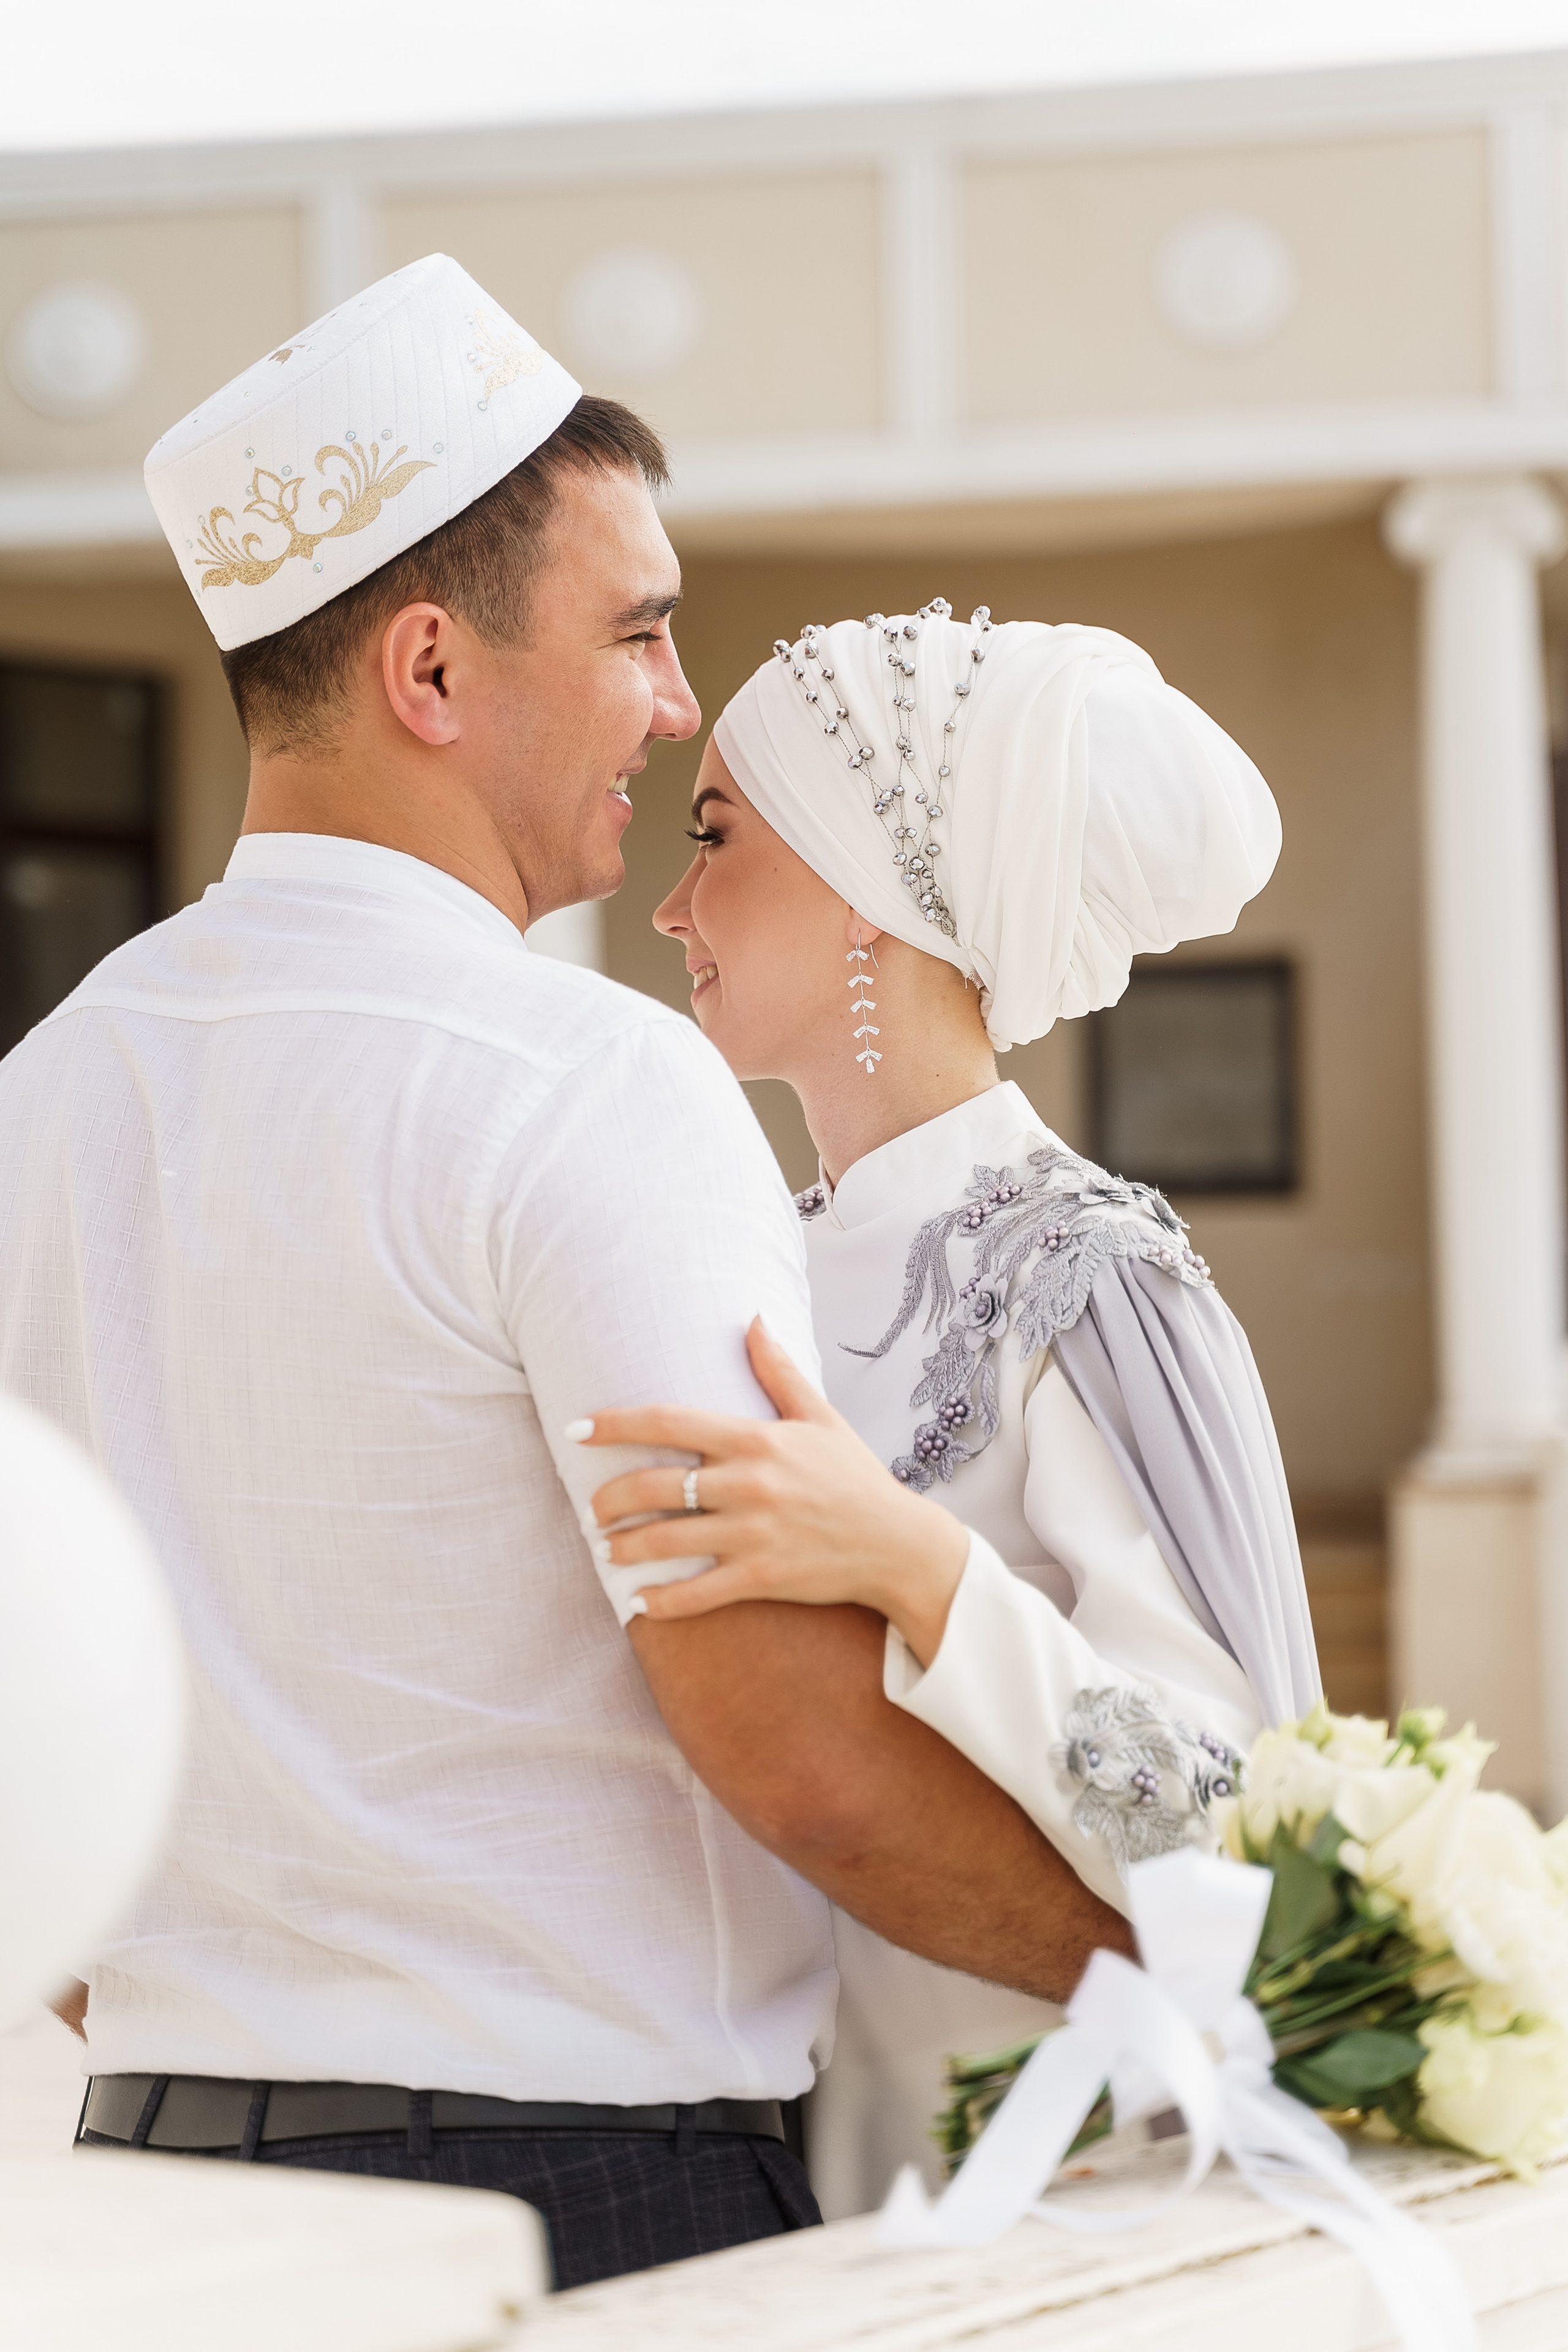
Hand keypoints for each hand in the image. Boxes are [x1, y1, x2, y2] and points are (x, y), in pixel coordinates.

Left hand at [577, 1318, 969, 1666]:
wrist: (898, 1544)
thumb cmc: (854, 1477)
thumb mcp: (820, 1417)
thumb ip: (779, 1371)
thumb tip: (753, 1319)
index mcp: (757, 1439)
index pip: (668, 1421)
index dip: (614, 1424)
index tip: (577, 1429)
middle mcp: (749, 1483)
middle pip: (655, 1485)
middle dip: (610, 1498)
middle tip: (592, 1509)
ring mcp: (754, 1533)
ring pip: (665, 1540)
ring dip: (624, 1547)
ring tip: (605, 1549)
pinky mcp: (762, 1578)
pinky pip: (696, 1593)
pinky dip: (659, 1601)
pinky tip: (637, 1600)